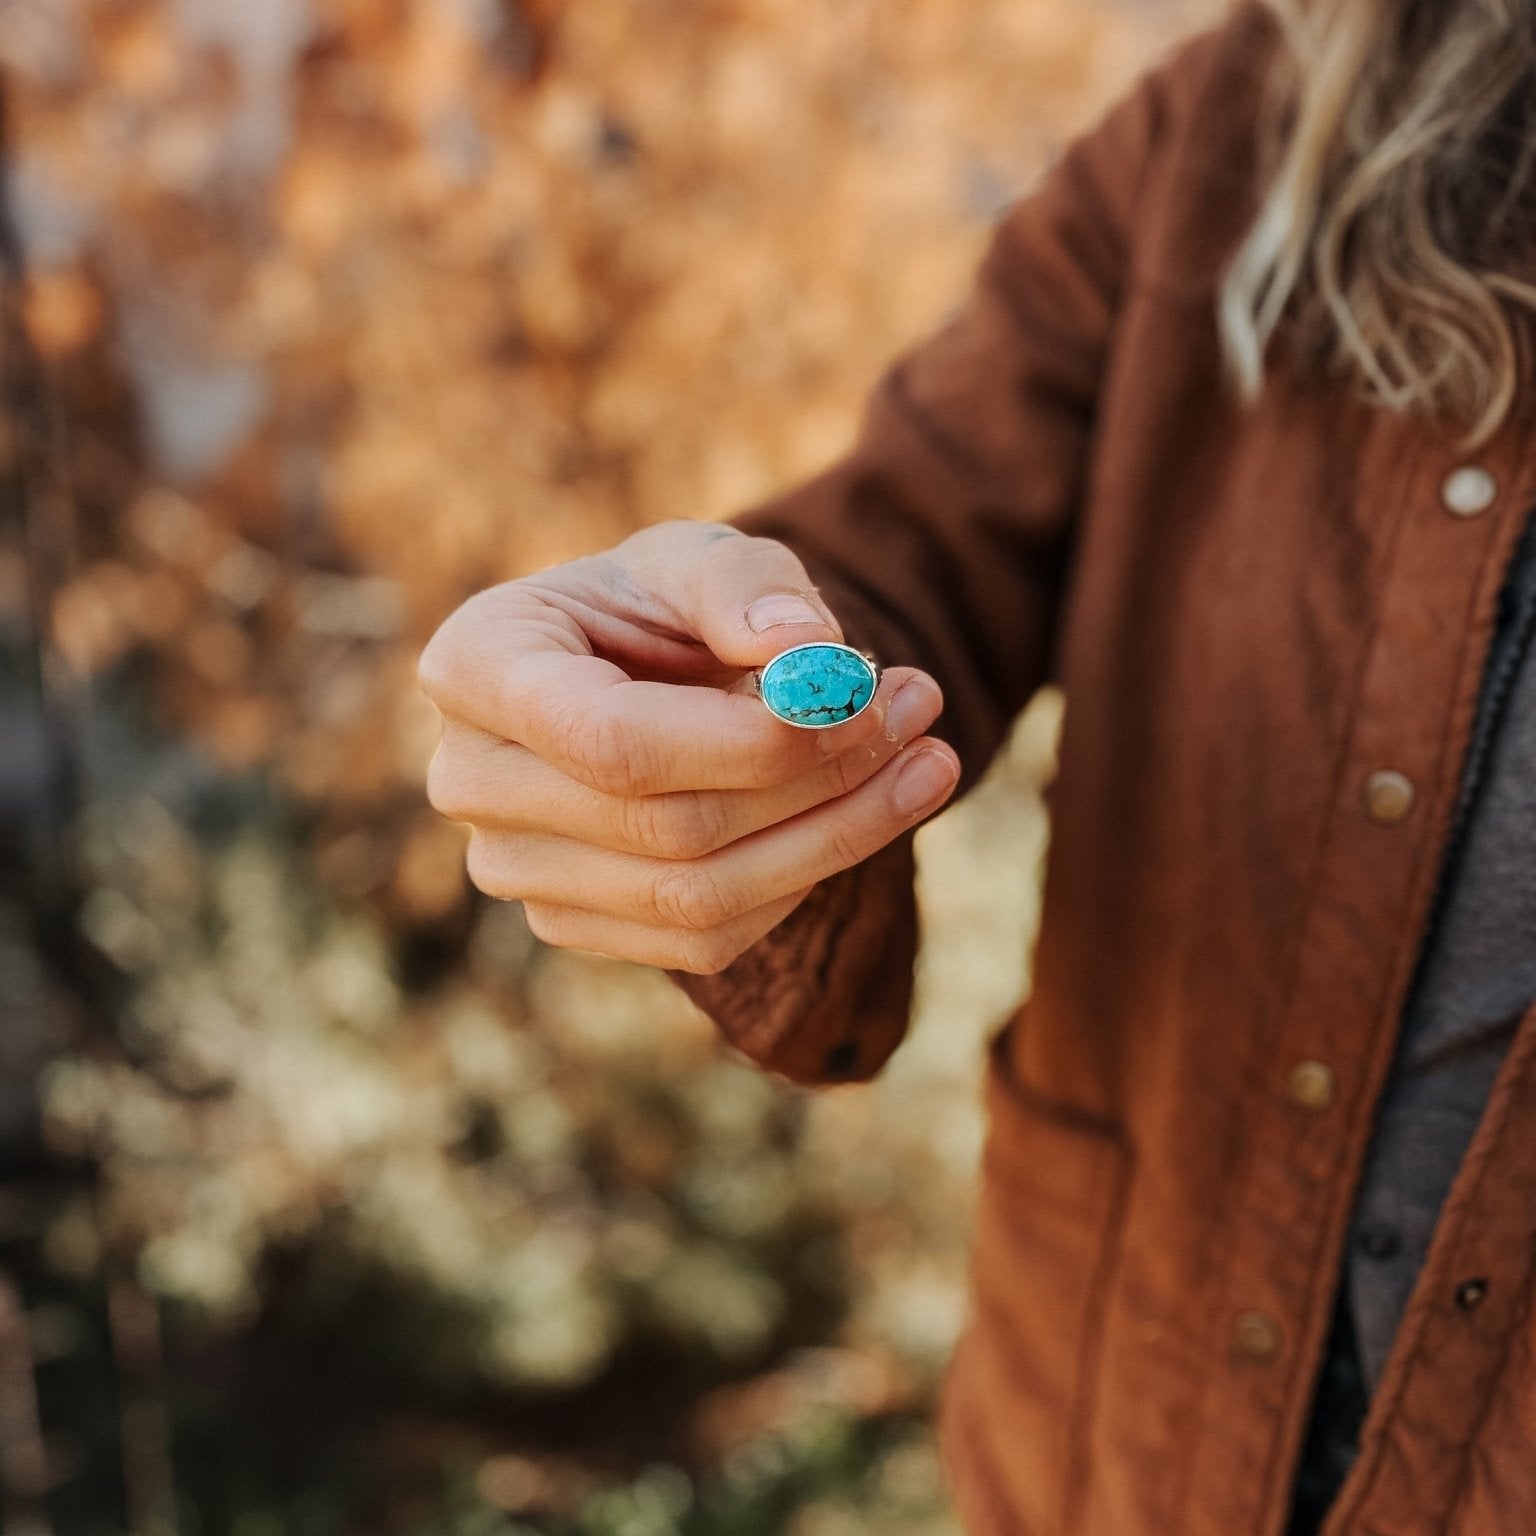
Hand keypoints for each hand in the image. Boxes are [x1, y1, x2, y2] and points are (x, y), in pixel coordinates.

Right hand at [418, 520, 959, 973]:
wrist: (633, 673)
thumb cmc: (659, 605)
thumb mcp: (700, 557)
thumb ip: (747, 584)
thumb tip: (809, 651)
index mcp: (477, 665)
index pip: (608, 739)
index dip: (746, 738)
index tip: (861, 694)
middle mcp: (470, 779)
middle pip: (664, 824)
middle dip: (817, 777)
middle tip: (920, 711)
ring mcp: (513, 867)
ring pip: (695, 897)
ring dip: (836, 835)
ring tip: (926, 758)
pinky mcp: (571, 923)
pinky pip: (703, 940)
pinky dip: (800, 882)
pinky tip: (858, 814)